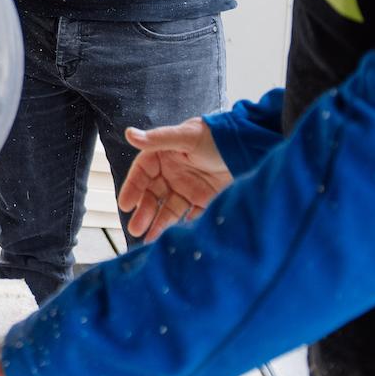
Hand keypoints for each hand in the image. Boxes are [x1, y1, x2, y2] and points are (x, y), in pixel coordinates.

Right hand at [116, 116, 234, 241]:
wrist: (249, 146)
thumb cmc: (214, 135)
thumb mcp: (185, 136)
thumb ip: (158, 139)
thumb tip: (129, 134)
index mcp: (162, 155)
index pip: (142, 173)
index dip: (132, 189)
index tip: (125, 205)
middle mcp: (172, 173)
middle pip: (153, 195)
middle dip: (144, 212)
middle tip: (135, 229)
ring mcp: (188, 188)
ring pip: (168, 209)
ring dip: (159, 224)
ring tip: (149, 241)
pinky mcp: (205, 200)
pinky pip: (191, 216)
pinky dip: (183, 227)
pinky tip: (176, 238)